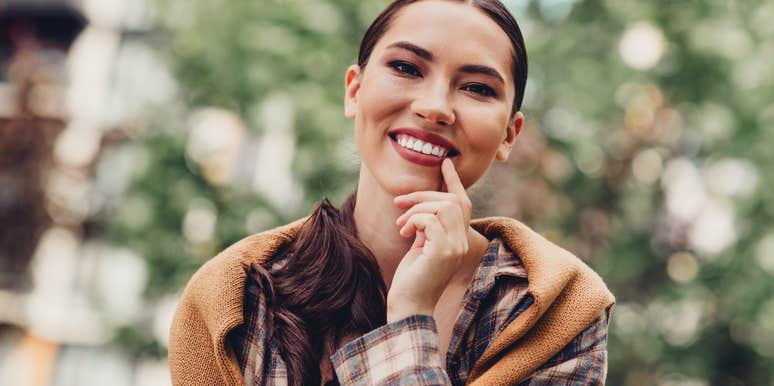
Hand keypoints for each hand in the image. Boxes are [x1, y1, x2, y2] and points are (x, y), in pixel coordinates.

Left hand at [387, 158, 472, 322]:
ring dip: (417, 208)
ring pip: (443, 206)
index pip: (463, 204)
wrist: (408, 306)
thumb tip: (422, 205)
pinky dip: (414, 220)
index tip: (445, 163)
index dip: (454, 181)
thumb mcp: (421, 245)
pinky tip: (404, 233)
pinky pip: (430, 219)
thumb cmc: (412, 278)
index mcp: (459, 240)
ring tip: (402, 224)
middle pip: (452, 201)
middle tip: (399, 204)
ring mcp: (455, 247)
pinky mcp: (443, 252)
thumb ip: (427, 226)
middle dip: (423, 195)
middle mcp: (463, 242)